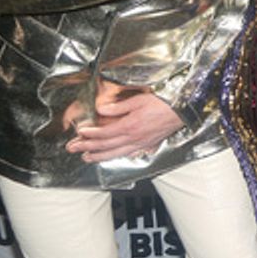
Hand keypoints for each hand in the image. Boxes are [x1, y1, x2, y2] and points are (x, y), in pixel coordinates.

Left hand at [65, 90, 183, 162]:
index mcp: (129, 126)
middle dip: (87, 148)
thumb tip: (102, 109)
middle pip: (105, 146)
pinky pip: (129, 154)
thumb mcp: (139, 99)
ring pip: (115, 154)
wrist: (183, 110)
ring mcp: (141, 144)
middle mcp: (133, 138)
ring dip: (99, 157)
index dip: (90, 134)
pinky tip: (112, 157)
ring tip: (87, 158)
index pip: (104, 133)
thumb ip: (119, 106)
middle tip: (73, 148)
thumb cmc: (164, 103)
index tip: (80, 133)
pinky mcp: (148, 145)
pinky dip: (117, 157)